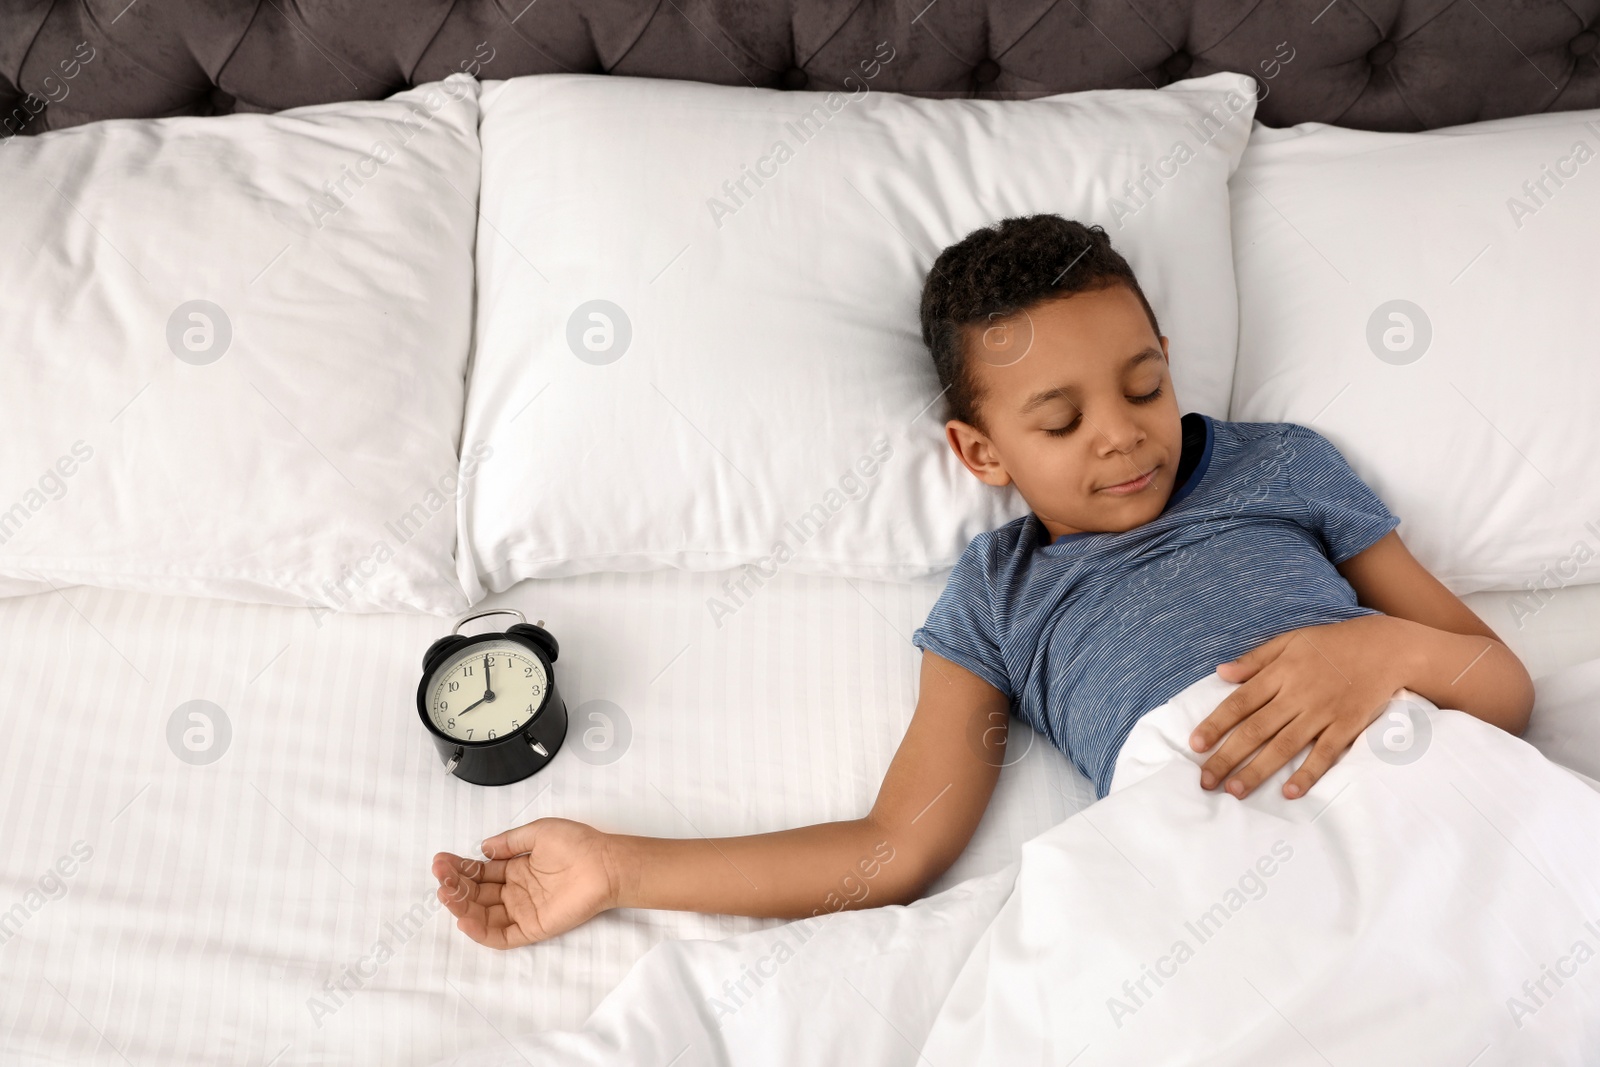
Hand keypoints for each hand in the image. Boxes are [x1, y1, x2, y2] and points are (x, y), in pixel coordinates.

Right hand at [433, 817, 619, 948]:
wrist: (605, 863)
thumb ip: (509, 843)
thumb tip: (482, 848)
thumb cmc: (577, 844)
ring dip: (462, 906)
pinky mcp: (533, 927)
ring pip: (483, 915)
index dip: (459, 867)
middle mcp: (516, 891)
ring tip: (446, 893)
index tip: (440, 860)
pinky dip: (482, 932)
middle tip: (440, 876)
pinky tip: (464, 920)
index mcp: (516, 869)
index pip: (479, 872)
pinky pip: (502, 935)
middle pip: (477, 894)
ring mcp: (523, 910)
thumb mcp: (538, 832)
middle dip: (455, 885)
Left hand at [1187, 615, 1409, 800]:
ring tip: (1235, 791)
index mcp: (1280, 673)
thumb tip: (1221, 672)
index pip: (1239, 703)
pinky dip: (1307, 773)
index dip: (1215, 724)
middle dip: (1228, 756)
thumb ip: (1255, 659)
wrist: (1386, 647)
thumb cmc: (1332, 644)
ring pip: (1284, 745)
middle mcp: (1297, 695)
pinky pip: (1325, 754)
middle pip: (1256, 729)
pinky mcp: (1347, 726)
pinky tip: (1289, 792)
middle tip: (1206, 780)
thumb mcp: (1290, 640)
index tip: (1195, 744)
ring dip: (1258, 770)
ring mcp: (1323, 712)